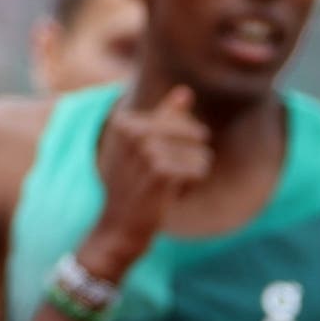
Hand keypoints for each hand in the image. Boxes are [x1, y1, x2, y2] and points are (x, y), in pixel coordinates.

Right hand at [85, 85, 210, 277]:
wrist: (119, 229)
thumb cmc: (133, 188)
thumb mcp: (143, 149)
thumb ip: (165, 117)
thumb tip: (185, 92)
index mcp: (125, 121)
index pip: (180, 121)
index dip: (176, 147)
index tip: (150, 165)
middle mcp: (133, 131)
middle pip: (194, 134)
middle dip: (188, 159)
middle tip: (161, 179)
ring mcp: (146, 150)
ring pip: (200, 153)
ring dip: (189, 175)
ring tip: (164, 188)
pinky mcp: (160, 171)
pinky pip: (200, 170)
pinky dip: (191, 187)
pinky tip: (168, 197)